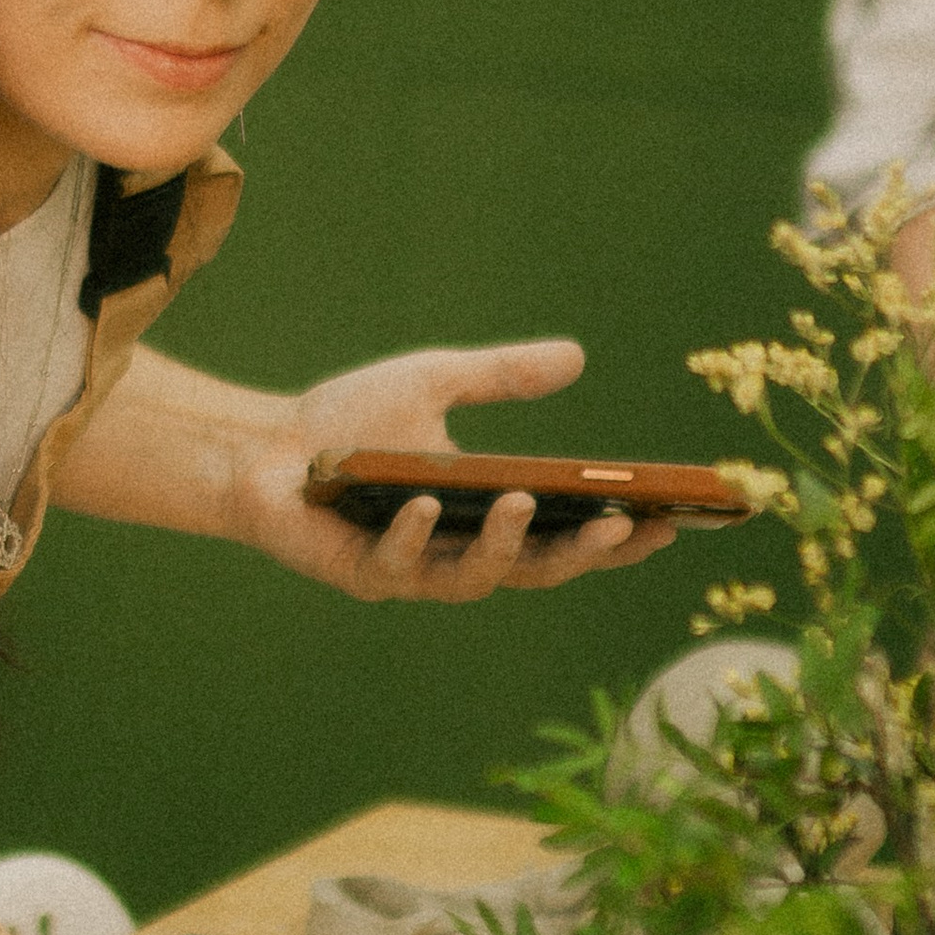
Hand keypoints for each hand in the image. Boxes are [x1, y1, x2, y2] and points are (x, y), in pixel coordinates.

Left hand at [231, 337, 677, 601]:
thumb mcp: (436, 383)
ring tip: (523, 502)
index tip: (669, 520)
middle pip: (537, 572)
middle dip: (583, 555)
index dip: (618, 539)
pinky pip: (396, 566)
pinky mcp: (360, 574)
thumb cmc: (350, 422)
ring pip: (473, 579)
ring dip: (503, 545)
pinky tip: (424, 504)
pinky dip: (414, 537)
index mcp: (486, 519)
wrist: (265, 444)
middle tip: (622, 527)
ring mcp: (411, 572)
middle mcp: (457, 556)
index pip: (567, 539)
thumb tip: (578, 355)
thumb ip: (503, 376)